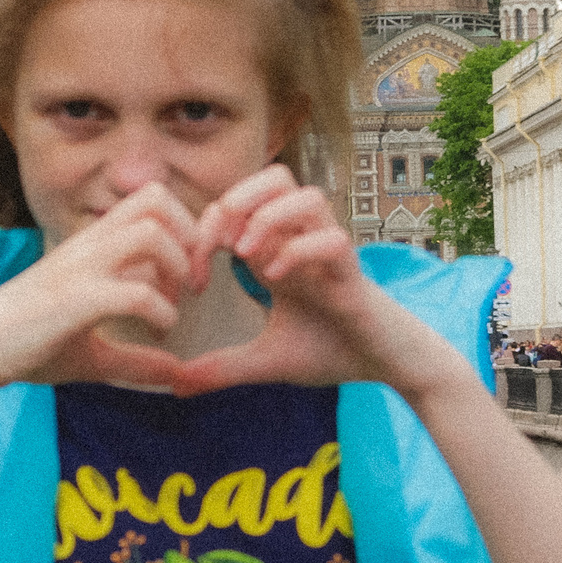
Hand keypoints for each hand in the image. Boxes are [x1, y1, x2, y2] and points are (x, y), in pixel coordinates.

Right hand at [0, 185, 194, 396]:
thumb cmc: (24, 346)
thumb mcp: (90, 352)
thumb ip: (134, 360)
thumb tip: (178, 372)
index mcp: (91, 246)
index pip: (151, 199)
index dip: (185, 229)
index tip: (190, 276)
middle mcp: (87, 246)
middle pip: (156, 199)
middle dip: (190, 238)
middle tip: (192, 285)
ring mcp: (79, 269)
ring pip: (149, 233)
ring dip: (177, 268)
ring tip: (174, 306)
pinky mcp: (72, 300)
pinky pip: (134, 292)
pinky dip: (160, 312)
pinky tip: (157, 333)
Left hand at [168, 167, 434, 396]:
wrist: (387, 366)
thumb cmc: (332, 351)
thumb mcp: (266, 361)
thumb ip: (222, 368)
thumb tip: (174, 386)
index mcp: (280, 251)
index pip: (239, 205)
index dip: (206, 229)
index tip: (192, 279)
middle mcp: (305, 241)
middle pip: (276, 176)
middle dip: (238, 200)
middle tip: (220, 247)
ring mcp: (331, 253)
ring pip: (307, 195)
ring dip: (270, 218)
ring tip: (247, 256)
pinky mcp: (354, 274)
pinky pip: (334, 240)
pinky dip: (301, 251)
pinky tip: (277, 279)